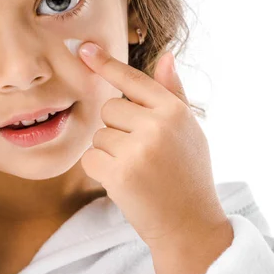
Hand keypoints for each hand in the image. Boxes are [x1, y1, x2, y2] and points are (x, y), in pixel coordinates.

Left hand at [77, 42, 227, 250]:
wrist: (190, 225)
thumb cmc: (188, 174)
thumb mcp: (189, 130)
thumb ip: (173, 93)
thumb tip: (166, 56)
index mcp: (174, 111)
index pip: (133, 79)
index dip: (106, 63)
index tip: (83, 48)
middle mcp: (158, 125)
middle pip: (109, 109)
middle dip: (117, 130)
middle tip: (141, 154)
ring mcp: (139, 149)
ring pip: (98, 136)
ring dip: (110, 153)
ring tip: (138, 171)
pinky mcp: (120, 173)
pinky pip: (90, 158)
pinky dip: (100, 172)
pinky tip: (125, 183)